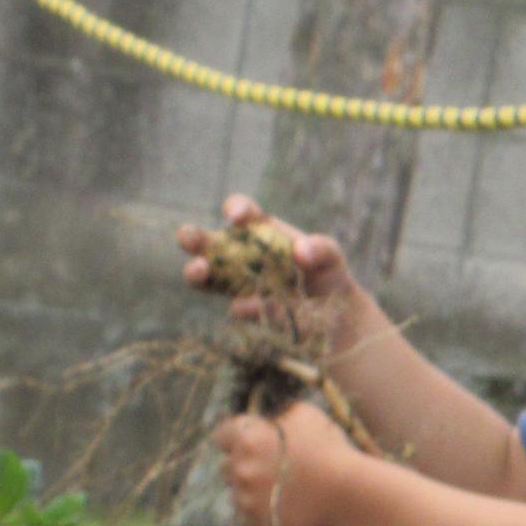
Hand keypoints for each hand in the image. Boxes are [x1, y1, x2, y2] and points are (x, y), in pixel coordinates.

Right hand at [178, 195, 369, 354]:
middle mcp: (239, 253)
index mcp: (260, 229)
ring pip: (204, 276)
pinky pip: (236, 307)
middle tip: (189, 238)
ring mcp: (237, 282)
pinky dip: (244, 306)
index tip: (237, 218)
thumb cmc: (327, 273)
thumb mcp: (332, 256)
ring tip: (200, 270)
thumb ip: (321, 248)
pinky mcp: (246, 310)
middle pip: (205, 241)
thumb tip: (300, 250)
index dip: (235, 209)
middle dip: (191, 237)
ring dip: (196, 272)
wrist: (336, 316)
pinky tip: (257, 306)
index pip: (241, 211)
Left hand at [209, 401, 358, 525]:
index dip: (236, 439)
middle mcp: (239, 468)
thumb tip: (271, 419)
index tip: (250, 444)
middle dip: (245, 467)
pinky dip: (264, 515)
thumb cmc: (332, 451)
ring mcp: (245, 499)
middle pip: (227, 467)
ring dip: (253, 492)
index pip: (222, 435)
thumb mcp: (307, 416)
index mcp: (247, 438)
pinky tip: (287, 510)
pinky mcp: (255, 525)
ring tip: (285, 493)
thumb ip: (279, 415)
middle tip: (273, 471)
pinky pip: (250, 519)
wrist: (350, 495)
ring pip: (238, 494)